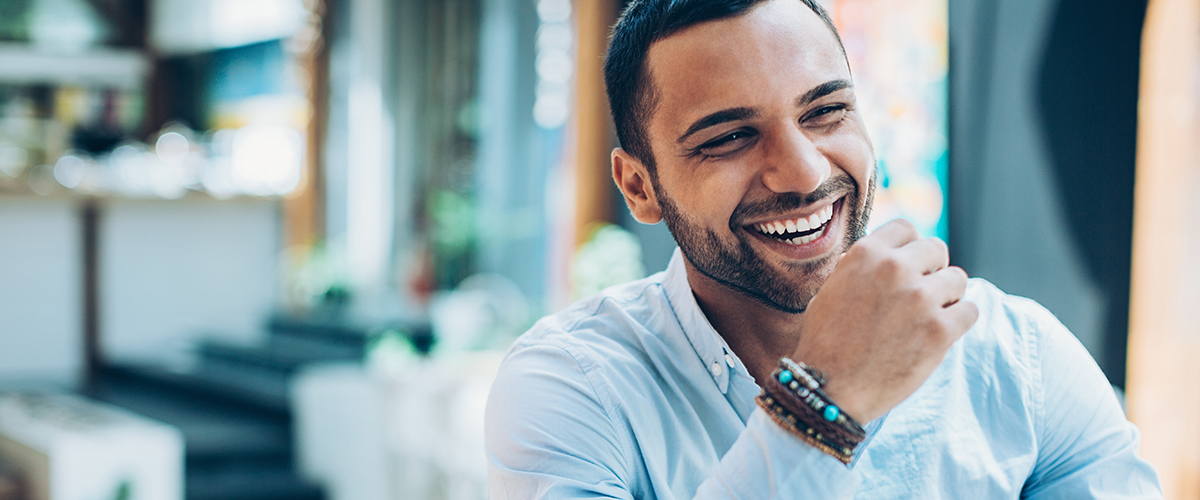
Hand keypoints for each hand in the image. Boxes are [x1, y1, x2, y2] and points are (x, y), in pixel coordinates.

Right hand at [793, 219, 977, 422]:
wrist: (830, 390)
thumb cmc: (825, 344)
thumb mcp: (830, 291)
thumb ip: (860, 268)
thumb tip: (885, 255)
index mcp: (865, 254)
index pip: (905, 228)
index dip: (909, 248)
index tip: (908, 266)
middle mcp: (894, 268)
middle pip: (937, 249)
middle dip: (931, 270)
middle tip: (920, 295)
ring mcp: (920, 298)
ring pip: (957, 280)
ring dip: (947, 297)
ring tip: (927, 318)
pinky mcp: (940, 330)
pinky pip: (970, 311)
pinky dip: (959, 321)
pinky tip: (940, 333)